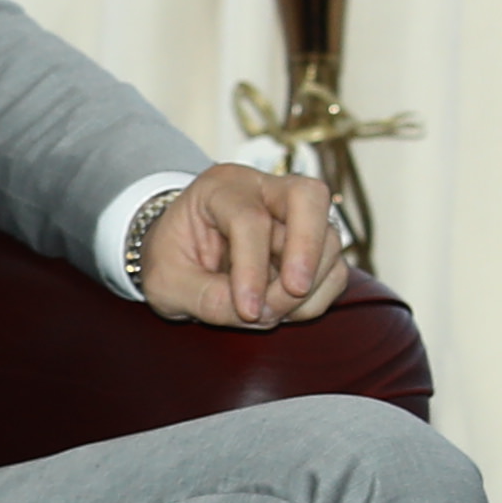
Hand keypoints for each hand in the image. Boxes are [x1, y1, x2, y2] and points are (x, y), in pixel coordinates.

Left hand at [143, 165, 357, 329]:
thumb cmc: (170, 261)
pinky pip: (334, 266)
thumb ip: (206, 299)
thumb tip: (257, 313)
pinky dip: (320, 295)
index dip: (251, 268)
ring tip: (274, 312)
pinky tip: (289, 310)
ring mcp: (293, 214)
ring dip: (311, 282)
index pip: (248, 219)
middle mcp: (263, 190)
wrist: (179, 256)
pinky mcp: (311, 242)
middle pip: (308, 196)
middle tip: (294, 289)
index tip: (248, 312)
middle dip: (307, 248)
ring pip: (329, 235)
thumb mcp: (166, 284)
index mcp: (220, 189)